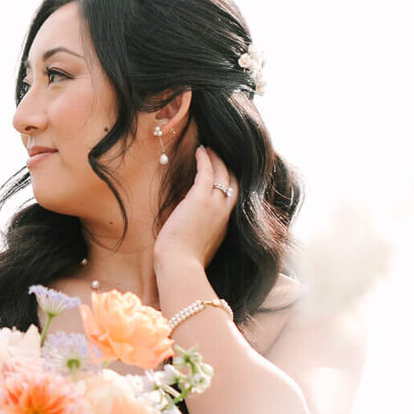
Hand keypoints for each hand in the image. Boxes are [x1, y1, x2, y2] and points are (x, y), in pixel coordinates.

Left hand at [154, 145, 238, 271]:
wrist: (180, 265)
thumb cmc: (183, 262)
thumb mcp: (200, 247)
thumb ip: (201, 234)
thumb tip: (192, 230)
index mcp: (224, 226)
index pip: (233, 198)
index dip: (229, 183)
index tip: (223, 173)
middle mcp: (225, 213)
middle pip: (232, 182)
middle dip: (226, 166)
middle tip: (217, 155)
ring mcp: (215, 205)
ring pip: (222, 173)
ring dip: (216, 158)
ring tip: (208, 148)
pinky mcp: (200, 198)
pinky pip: (207, 171)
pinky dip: (204, 159)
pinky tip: (199, 151)